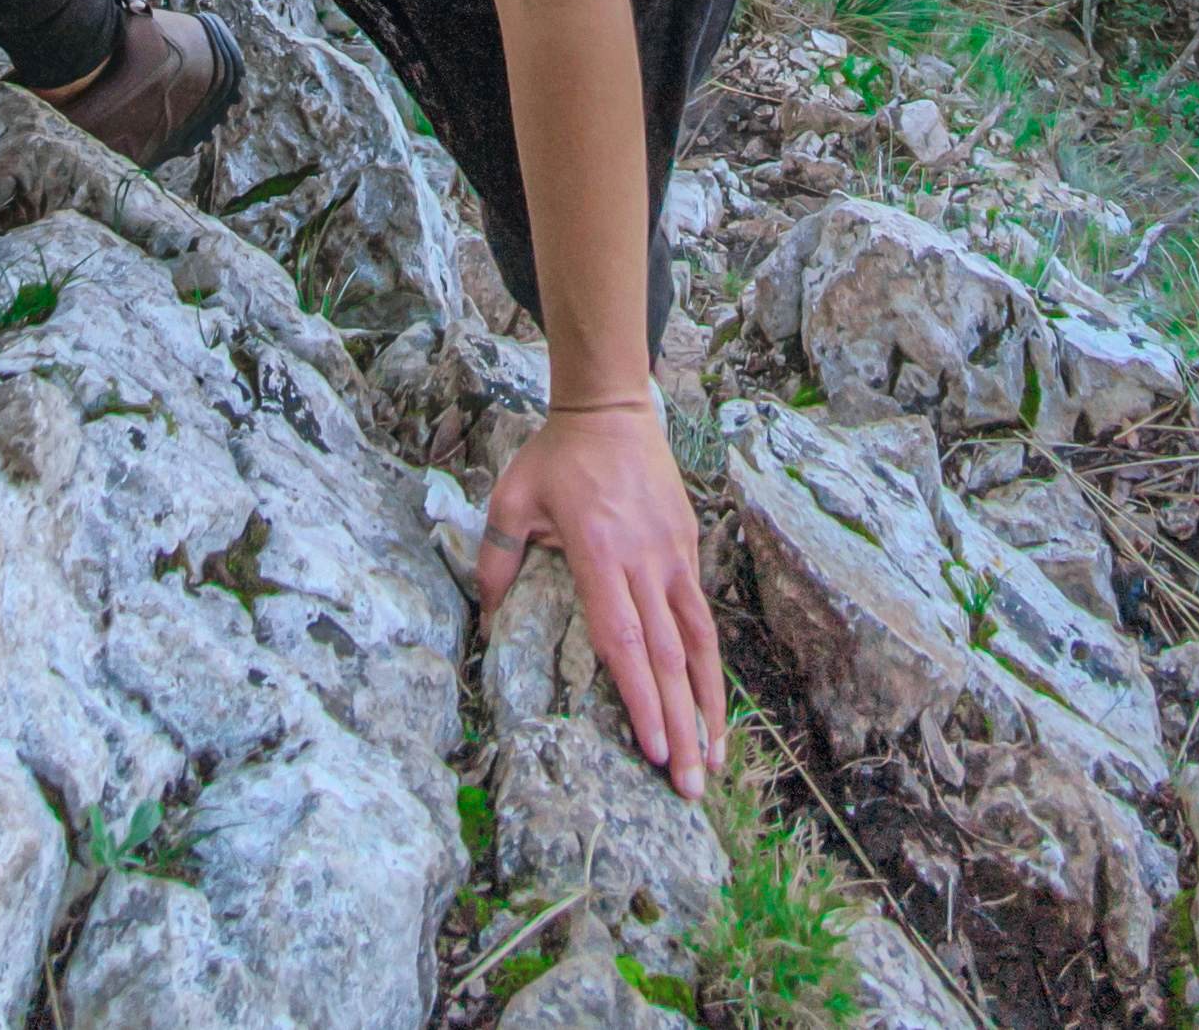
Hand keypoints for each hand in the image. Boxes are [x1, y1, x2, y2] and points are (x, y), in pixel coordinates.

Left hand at [475, 400, 726, 800]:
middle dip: (681, 727)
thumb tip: (483, 628)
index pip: (625, 642)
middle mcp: (645, 562)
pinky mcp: (689, 549)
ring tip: (716, 762)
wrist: (612, 409)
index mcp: (600, 555)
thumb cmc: (556, 458)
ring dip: (709, 707)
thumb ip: (495, 564)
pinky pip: (703, 617)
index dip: (642, 700)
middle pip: (669, 659)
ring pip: (700, 644)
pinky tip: (714, 705)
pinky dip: (712, 667)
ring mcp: (674, 556)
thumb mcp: (510, 501)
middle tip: (689, 788)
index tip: (655, 750)